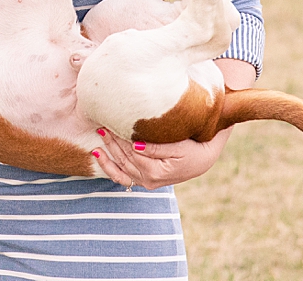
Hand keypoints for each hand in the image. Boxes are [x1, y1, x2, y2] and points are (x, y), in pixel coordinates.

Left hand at [91, 127, 228, 189]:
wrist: (203, 159)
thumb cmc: (193, 148)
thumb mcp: (178, 147)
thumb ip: (156, 147)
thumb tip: (135, 144)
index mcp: (156, 172)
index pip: (132, 153)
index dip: (121, 137)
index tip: (111, 120)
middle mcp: (149, 180)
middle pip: (124, 159)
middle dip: (112, 142)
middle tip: (101, 124)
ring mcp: (146, 181)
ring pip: (121, 167)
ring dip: (108, 152)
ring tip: (99, 133)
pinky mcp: (145, 179)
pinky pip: (123, 176)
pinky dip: (110, 167)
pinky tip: (98, 155)